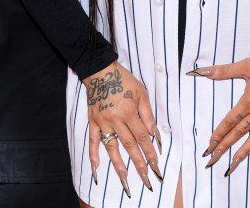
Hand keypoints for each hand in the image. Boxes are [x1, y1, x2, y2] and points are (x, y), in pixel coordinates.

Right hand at [83, 61, 160, 196]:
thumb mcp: (141, 93)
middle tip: (145, 177)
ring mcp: (103, 122)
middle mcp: (116, 120)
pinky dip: (94, 153)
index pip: (142, 137)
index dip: (150, 151)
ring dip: (119, 164)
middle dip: (139, 162)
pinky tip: (96, 166)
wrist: (101, 71)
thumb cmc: (124, 80)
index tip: (156, 164)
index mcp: (129, 113)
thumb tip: (153, 133)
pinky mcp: (93, 121)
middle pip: (129, 145)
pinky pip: (93, 140)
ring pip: (112, 147)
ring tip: (125, 178)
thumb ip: (147, 114)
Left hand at [190, 56, 249, 176]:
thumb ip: (224, 70)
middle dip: (225, 146)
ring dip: (244, 151)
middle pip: (238, 133)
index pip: (229, 121)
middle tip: (213, 159)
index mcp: (247, 102)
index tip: (209, 145)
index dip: (218, 133)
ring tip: (234, 163)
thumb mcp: (246, 66)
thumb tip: (203, 72)